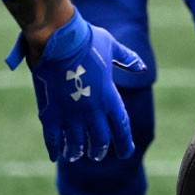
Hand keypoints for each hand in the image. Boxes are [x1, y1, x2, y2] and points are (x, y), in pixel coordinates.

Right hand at [6, 9, 145, 161]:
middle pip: (100, 139)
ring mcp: (72, 113)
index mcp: (109, 97)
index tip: (126, 153)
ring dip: (77, 151)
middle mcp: (93, 110)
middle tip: (97, 155)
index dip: (125, 142)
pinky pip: (53, 136)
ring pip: (76, 142)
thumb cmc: (86, 39)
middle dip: (99, 150)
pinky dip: (54, 147)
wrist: (58, 38)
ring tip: (75, 156)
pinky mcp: (52, 110)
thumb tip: (142, 68)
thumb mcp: (112, 47)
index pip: (121, 127)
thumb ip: (127, 59)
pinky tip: (55, 156)